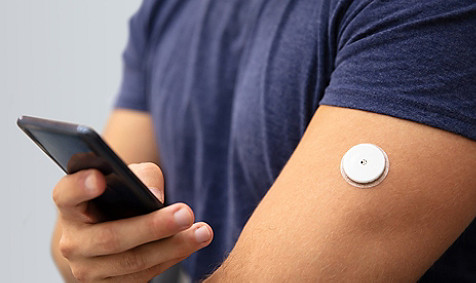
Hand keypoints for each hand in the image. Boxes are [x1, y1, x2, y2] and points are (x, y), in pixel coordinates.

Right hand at [53, 162, 212, 281]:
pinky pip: (144, 275)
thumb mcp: (128, 178)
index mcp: (70, 206)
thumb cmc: (120, 197)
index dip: (80, 187)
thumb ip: (140, 176)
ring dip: (172, 246)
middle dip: (152, 226)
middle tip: (186, 213)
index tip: (100, 178)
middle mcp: (72, 241)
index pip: (66, 195)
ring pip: (133, 261)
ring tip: (202, 231)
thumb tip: (154, 197)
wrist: (110, 233)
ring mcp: (88, 269)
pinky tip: (193, 242)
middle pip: (110, 237)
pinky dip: (172, 257)